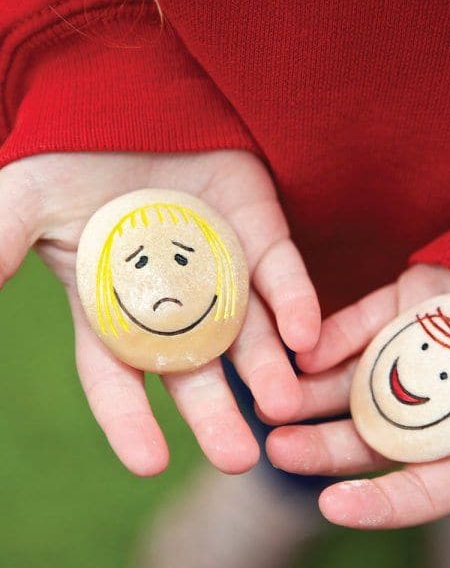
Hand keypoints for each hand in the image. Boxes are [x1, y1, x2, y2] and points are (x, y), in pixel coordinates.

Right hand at [0, 150, 319, 475]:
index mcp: (119, 307)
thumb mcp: (28, 199)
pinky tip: (304, 339)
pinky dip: (296, 307)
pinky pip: (284, 279)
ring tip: (284, 407)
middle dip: (216, 415)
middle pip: (197, 370)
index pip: (121, 375)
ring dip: (268, 372)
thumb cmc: (80, 154)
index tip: (150, 463)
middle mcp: (177, 303)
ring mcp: (225, 273)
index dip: (132, 421)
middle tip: (241, 459)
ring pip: (250, 334)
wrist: (139, 104)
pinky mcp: (263, 240)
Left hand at [266, 264, 449, 527]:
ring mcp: (409, 357)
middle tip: (277, 449)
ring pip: (353, 387)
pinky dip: (329, 341)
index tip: (331, 507)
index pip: (430, 483)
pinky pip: (357, 330)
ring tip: (265, 403)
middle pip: (373, 439)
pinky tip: (299, 350)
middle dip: (324, 450)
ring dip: (309, 397)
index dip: (384, 502)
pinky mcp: (395, 314)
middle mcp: (433, 402)